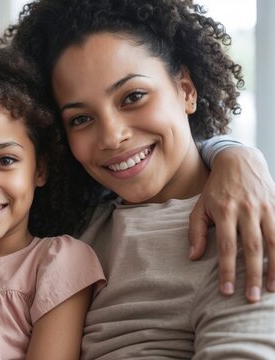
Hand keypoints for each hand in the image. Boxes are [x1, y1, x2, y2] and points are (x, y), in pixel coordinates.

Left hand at [188, 146, 274, 302]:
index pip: (226, 247)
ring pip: (273, 242)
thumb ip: (196, 231)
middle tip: (251, 299)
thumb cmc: (216, 189)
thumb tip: (193, 257)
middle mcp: (246, 210)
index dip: (227, 271)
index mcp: (224, 211)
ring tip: (273, 289)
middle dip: (253, 275)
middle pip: (252, 248)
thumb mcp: (200, 207)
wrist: (239, 161)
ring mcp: (265, 208)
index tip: (226, 292)